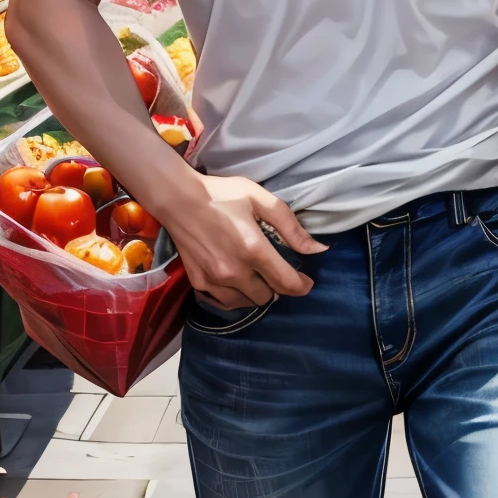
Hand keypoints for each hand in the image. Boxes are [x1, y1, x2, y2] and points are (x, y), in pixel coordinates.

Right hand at [157, 172, 326, 309]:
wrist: (179, 199)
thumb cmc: (222, 194)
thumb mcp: (260, 199)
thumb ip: (291, 227)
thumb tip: (318, 249)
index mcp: (253, 249)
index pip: (286, 282)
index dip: (301, 286)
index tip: (306, 281)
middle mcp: (234, 271)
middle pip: (268, 296)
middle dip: (278, 286)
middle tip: (276, 270)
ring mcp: (214, 280)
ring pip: (247, 303)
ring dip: (257, 293)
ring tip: (256, 275)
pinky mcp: (199, 283)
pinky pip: (225, 303)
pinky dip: (236, 297)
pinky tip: (237, 281)